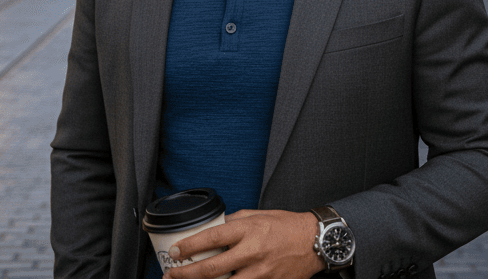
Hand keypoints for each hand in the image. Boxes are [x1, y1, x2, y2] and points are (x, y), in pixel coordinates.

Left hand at [165, 209, 325, 278]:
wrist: (315, 242)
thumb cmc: (286, 226)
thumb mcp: (258, 215)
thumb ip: (234, 222)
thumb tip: (213, 228)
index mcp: (248, 230)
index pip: (212, 237)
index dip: (190, 246)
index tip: (176, 251)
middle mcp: (253, 252)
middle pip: (213, 268)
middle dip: (187, 274)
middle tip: (171, 275)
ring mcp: (261, 272)